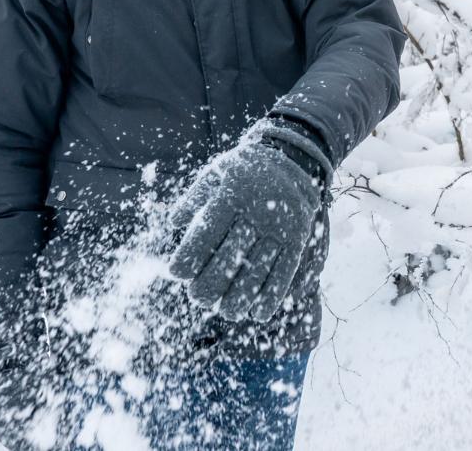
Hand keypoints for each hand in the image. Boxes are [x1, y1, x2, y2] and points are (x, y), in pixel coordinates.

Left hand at [167, 127, 326, 321]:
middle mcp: (257, 212)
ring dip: (240, 297)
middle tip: (199, 298)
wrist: (293, 157)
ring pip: (258, 270)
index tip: (176, 274)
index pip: (205, 233)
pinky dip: (272, 296)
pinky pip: (285, 272)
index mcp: (232, 195)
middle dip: (211, 284)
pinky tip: (258, 313)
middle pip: (231, 258)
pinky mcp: (297, 238)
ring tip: (227, 312)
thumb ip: (195, 198)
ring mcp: (280, 227)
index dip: (188, 257)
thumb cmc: (244, 170)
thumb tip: (174, 223)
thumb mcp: (216, 173)